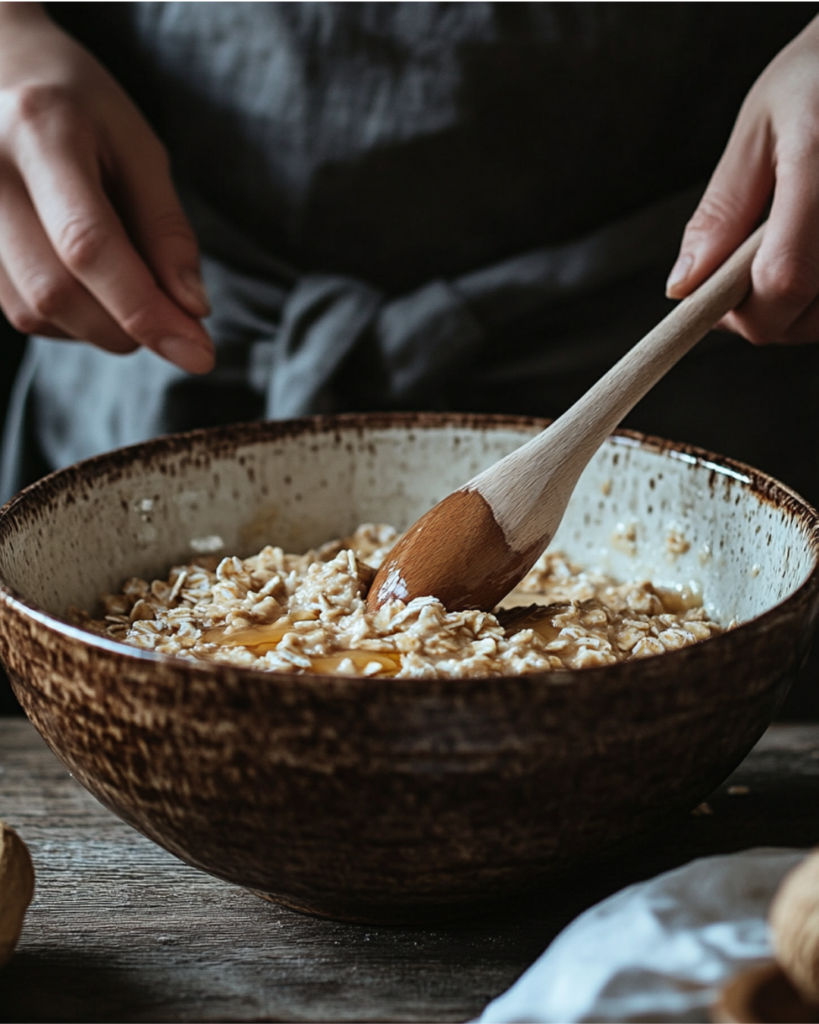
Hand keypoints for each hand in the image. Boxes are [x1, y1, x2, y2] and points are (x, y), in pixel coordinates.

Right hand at [0, 2, 213, 371]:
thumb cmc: (80, 108)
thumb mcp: (139, 148)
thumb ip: (166, 230)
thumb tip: (192, 310)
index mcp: (38, 131)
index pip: (89, 245)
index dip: (146, 310)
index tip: (199, 353)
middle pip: (55, 291)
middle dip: (128, 329)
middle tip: (175, 326)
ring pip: (33, 312)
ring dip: (99, 328)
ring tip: (130, 291)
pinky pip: (17, 310)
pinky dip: (69, 320)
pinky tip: (90, 287)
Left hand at [667, 16, 818, 345]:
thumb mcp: (761, 126)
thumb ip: (723, 211)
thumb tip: (683, 285)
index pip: (783, 280)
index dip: (739, 312)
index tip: (707, 302)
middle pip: (808, 316)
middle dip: (763, 314)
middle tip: (740, 276)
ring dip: (794, 310)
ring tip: (779, 253)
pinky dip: (817, 296)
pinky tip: (808, 254)